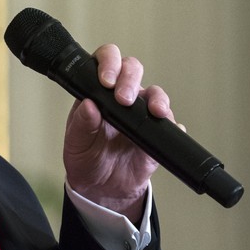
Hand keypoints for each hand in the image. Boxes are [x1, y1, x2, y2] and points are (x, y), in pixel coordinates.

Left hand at [63, 44, 176, 223]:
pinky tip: (170, 127)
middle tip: (124, 99)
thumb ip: (81, 124)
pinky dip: (172, 124)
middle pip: (132, 69)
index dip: (108, 63)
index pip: (105, 61)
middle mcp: (121, 96)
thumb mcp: (76, 142)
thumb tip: (88, 105)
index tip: (106, 81)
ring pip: (155, 93)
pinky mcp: (156, 133)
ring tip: (155, 111)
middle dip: (130, 79)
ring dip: (157, 99)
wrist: (102, 188)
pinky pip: (170, 124)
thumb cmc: (86, 157)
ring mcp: (141, 113)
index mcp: (98, 91)